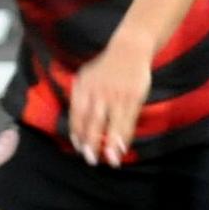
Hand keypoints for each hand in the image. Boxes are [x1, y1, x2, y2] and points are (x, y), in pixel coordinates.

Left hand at [67, 36, 152, 166]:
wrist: (129, 49)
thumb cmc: (105, 66)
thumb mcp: (86, 76)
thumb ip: (79, 96)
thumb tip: (75, 119)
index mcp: (84, 87)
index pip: (77, 113)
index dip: (77, 131)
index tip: (78, 146)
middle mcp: (99, 93)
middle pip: (93, 121)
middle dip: (91, 141)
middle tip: (90, 159)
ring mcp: (117, 96)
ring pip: (113, 123)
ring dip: (111, 143)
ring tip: (110, 160)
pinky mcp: (133, 97)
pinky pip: (129, 120)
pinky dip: (125, 135)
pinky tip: (123, 147)